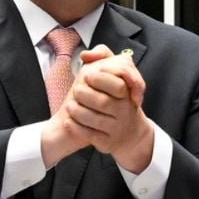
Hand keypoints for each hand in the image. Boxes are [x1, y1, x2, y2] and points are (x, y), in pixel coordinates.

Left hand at [63, 46, 153, 171]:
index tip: (86, 75)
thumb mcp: (117, 74)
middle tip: (75, 90)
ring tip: (69, 106)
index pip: (117, 85)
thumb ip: (104, 56)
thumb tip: (85, 54)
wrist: (130, 133)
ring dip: (78, 112)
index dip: (100, 79)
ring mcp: (116, 129)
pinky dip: (76, 129)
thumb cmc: (119, 99)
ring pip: (95, 120)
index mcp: (128, 94)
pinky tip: (68, 122)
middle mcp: (124, 112)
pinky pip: (90, 136)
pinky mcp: (108, 143)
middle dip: (85, 95)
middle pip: (104, 102)